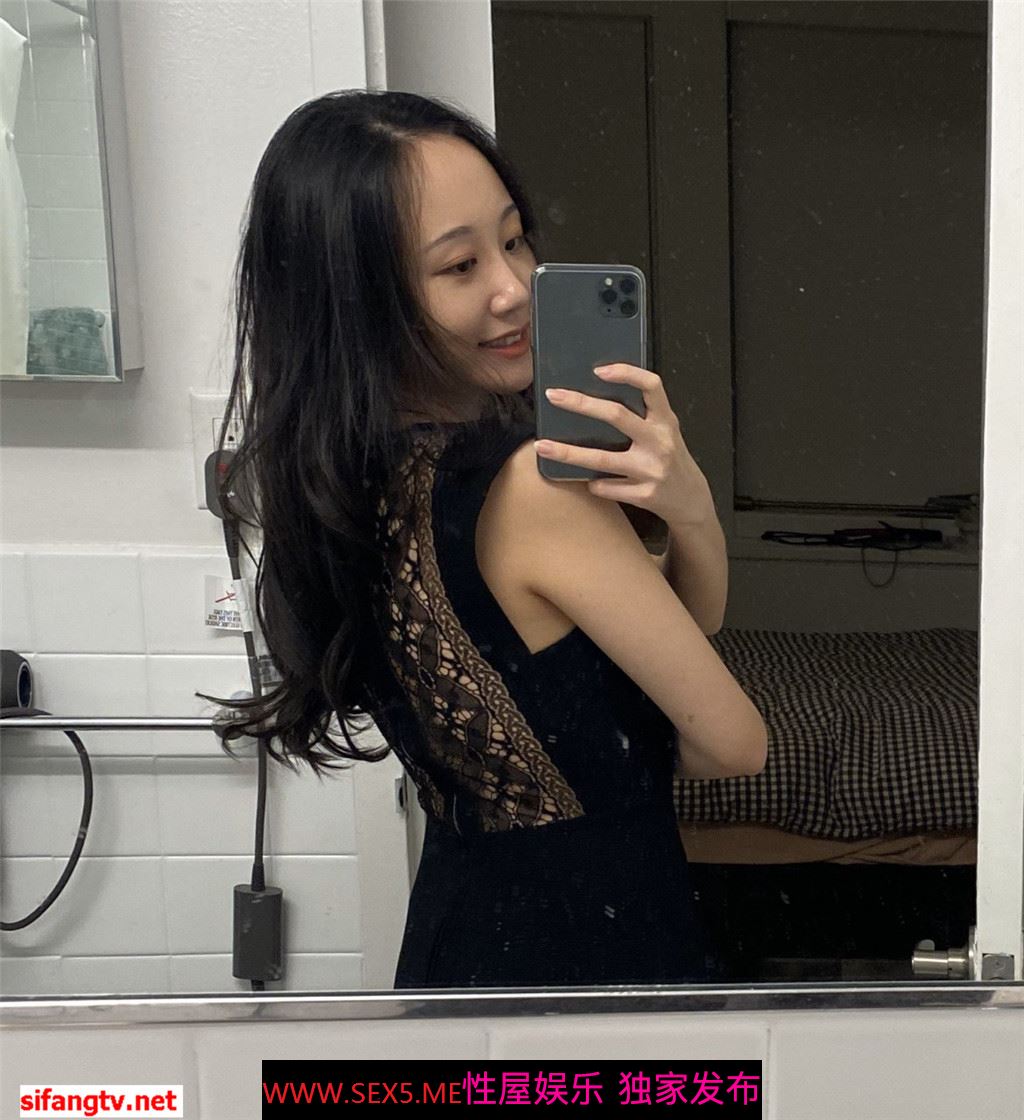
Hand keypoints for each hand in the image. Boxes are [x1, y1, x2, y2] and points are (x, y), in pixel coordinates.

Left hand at [534, 363, 712, 526]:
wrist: (691, 500)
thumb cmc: (670, 458)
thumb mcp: (666, 431)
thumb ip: (643, 415)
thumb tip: (597, 395)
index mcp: (666, 420)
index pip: (652, 386)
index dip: (627, 373)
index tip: (598, 370)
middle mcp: (660, 442)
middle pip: (617, 416)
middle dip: (581, 404)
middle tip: (553, 396)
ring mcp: (652, 470)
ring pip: (603, 460)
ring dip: (569, 453)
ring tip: (542, 446)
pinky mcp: (645, 495)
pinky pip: (606, 488)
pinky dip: (593, 484)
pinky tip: (586, 482)